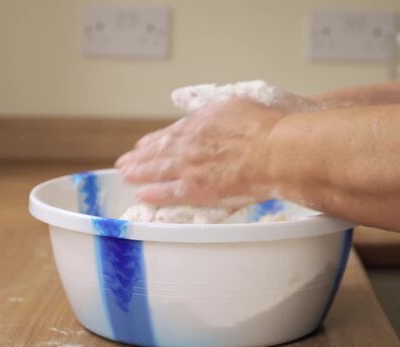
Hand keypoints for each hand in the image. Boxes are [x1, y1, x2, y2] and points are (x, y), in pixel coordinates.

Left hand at [115, 98, 288, 205]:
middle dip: (140, 157)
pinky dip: (154, 194)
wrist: (274, 150)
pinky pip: (170, 193)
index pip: (171, 132)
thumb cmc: (263, 125)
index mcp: (199, 122)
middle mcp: (189, 143)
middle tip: (125, 161)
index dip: (155, 139)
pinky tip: (141, 195)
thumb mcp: (233, 101)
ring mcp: (191, 166)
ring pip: (158, 170)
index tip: (144, 143)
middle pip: (159, 151)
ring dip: (139, 172)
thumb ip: (206, 103)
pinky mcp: (198, 188)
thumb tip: (183, 98)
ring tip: (125, 175)